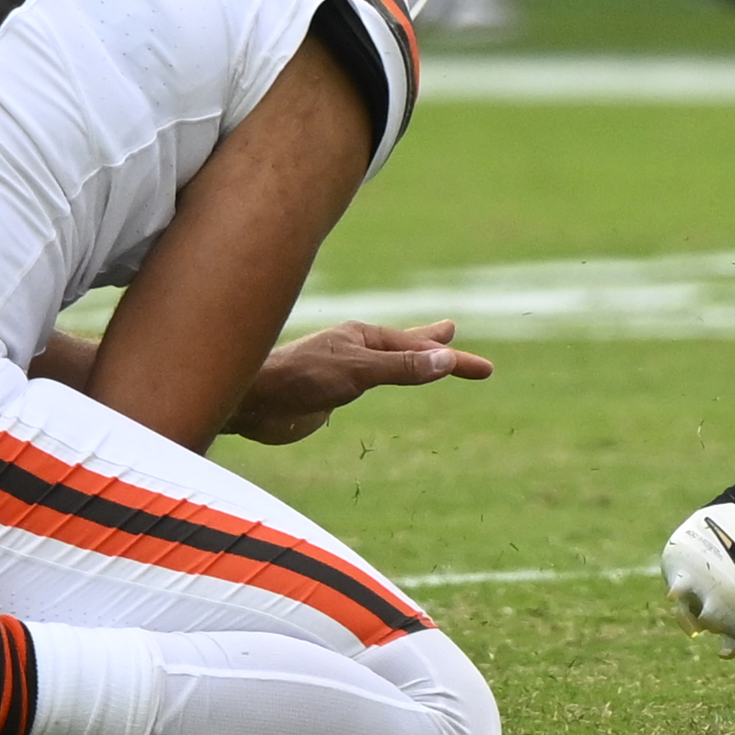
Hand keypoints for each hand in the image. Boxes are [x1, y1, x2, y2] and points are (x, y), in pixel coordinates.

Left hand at [224, 318, 492, 446]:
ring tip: (425, 352)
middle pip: (404, 345)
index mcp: (365, 337)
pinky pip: (369, 382)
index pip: (422, 350)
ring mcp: (342, 369)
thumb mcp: (356, 373)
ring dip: (409, 358)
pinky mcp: (328, 392)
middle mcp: (355, 349)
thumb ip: (400, 369)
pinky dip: (386, 379)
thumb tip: (446, 360)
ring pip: (386, 362)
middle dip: (433, 344)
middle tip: (455, 332)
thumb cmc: (297, 379)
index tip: (485, 370)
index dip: (455, 360)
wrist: (249, 402)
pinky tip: (379, 379)